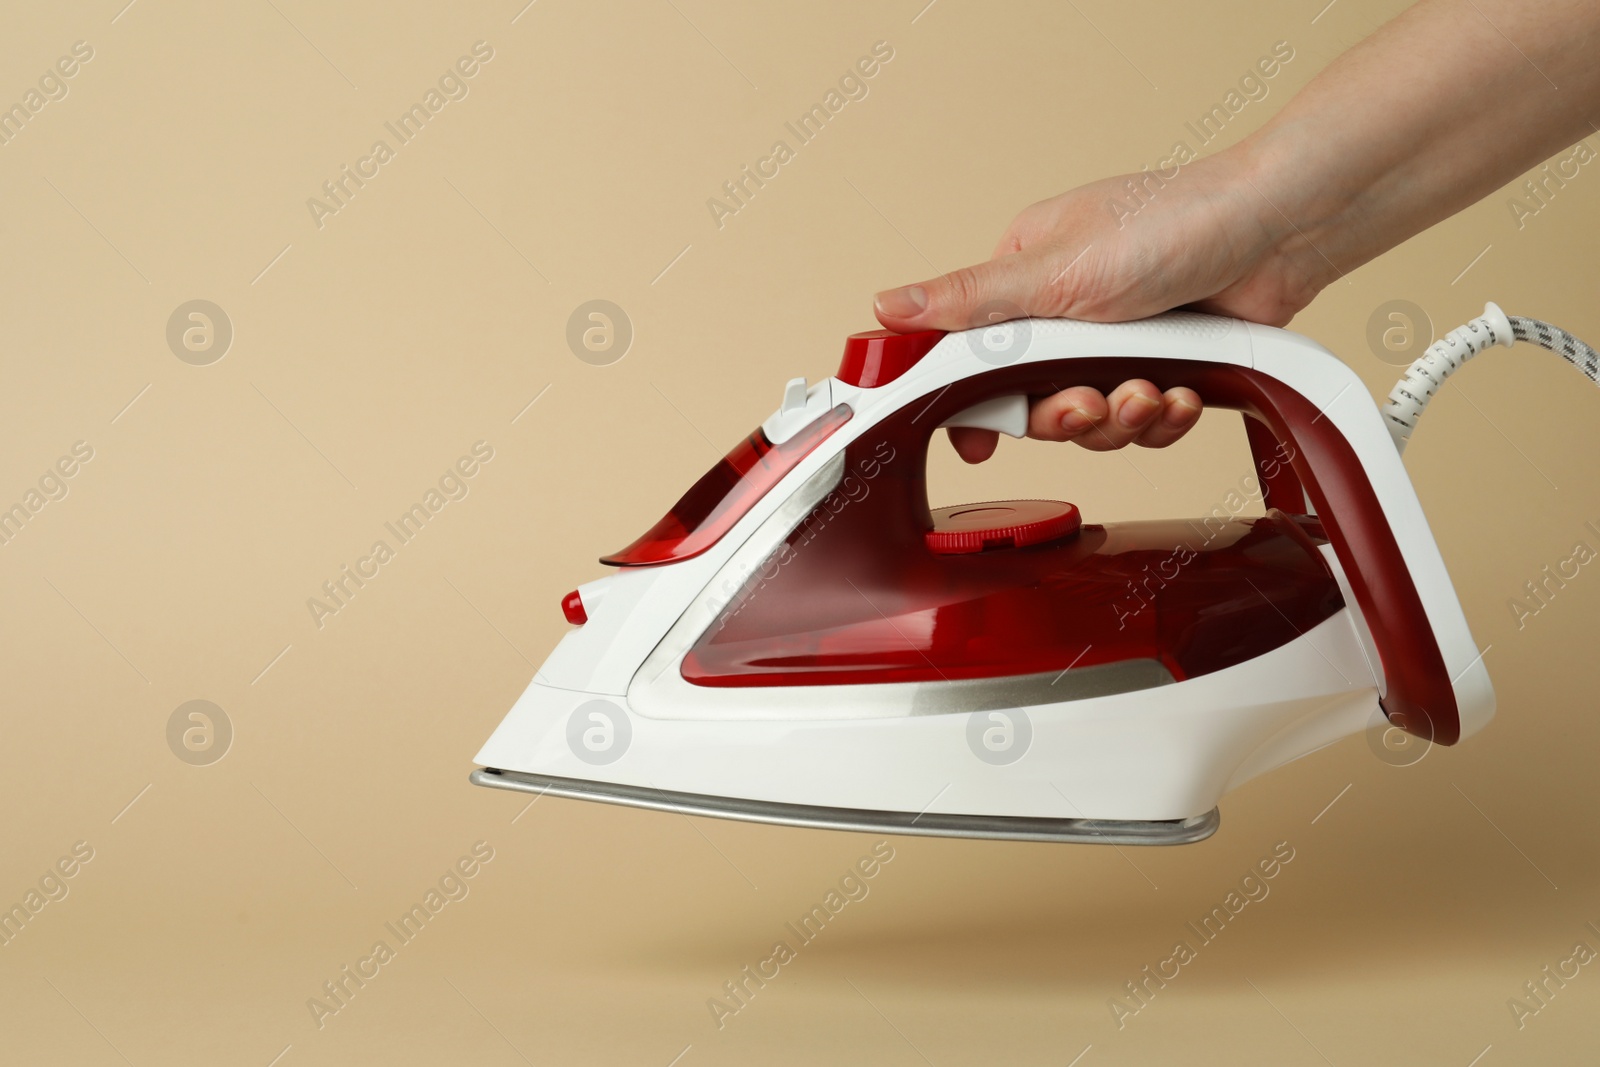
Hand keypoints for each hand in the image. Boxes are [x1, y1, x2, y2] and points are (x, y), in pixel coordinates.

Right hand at [872, 150, 1329, 462]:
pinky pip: (1145, 421)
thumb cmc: (1173, 223)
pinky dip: (1165, 416)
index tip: (978, 441)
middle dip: (1067, 414)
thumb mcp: (1055, 268)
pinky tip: (1183, 392)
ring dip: (1123, 417)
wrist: (1280, 230)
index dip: (972, 403)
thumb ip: (971, 302)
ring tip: (1150, 391)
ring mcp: (1118, 341)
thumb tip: (887, 307)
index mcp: (1024, 278)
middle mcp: (1066, 312)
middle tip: (1088, 404)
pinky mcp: (1166, 364)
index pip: (971, 354)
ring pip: (1092, 419)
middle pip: (1034, 400)